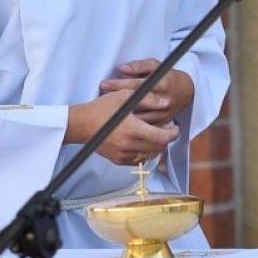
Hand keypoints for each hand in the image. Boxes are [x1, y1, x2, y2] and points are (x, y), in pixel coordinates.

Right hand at [67, 89, 181, 165]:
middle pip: (159, 147)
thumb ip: (149, 99)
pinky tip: (143, 142)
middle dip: (166, 138)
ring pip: (150, 154)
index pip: (162, 137)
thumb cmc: (102, 108)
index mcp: (133, 129)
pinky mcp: (118, 160)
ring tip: (155, 134)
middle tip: (166, 128)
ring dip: (157, 146)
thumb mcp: (125, 97)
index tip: (175, 127)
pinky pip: (139, 159)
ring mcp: (123, 154)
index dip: (173, 134)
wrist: (82, 124)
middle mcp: (129, 145)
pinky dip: (145, 152)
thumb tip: (166, 102)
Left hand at [99, 59, 194, 126]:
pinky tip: (118, 122)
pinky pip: (146, 128)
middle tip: (100, 100)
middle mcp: (164, 100)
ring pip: (140, 118)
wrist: (185, 92)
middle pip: (136, 103)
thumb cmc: (167, 76)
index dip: (119, 84)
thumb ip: (139, 66)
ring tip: (106, 112)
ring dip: (122, 115)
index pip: (137, 85)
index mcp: (162, 84)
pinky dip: (132, 125)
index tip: (104, 84)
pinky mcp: (162, 124)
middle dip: (117, 101)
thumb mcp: (155, 66)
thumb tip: (122, 69)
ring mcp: (164, 114)